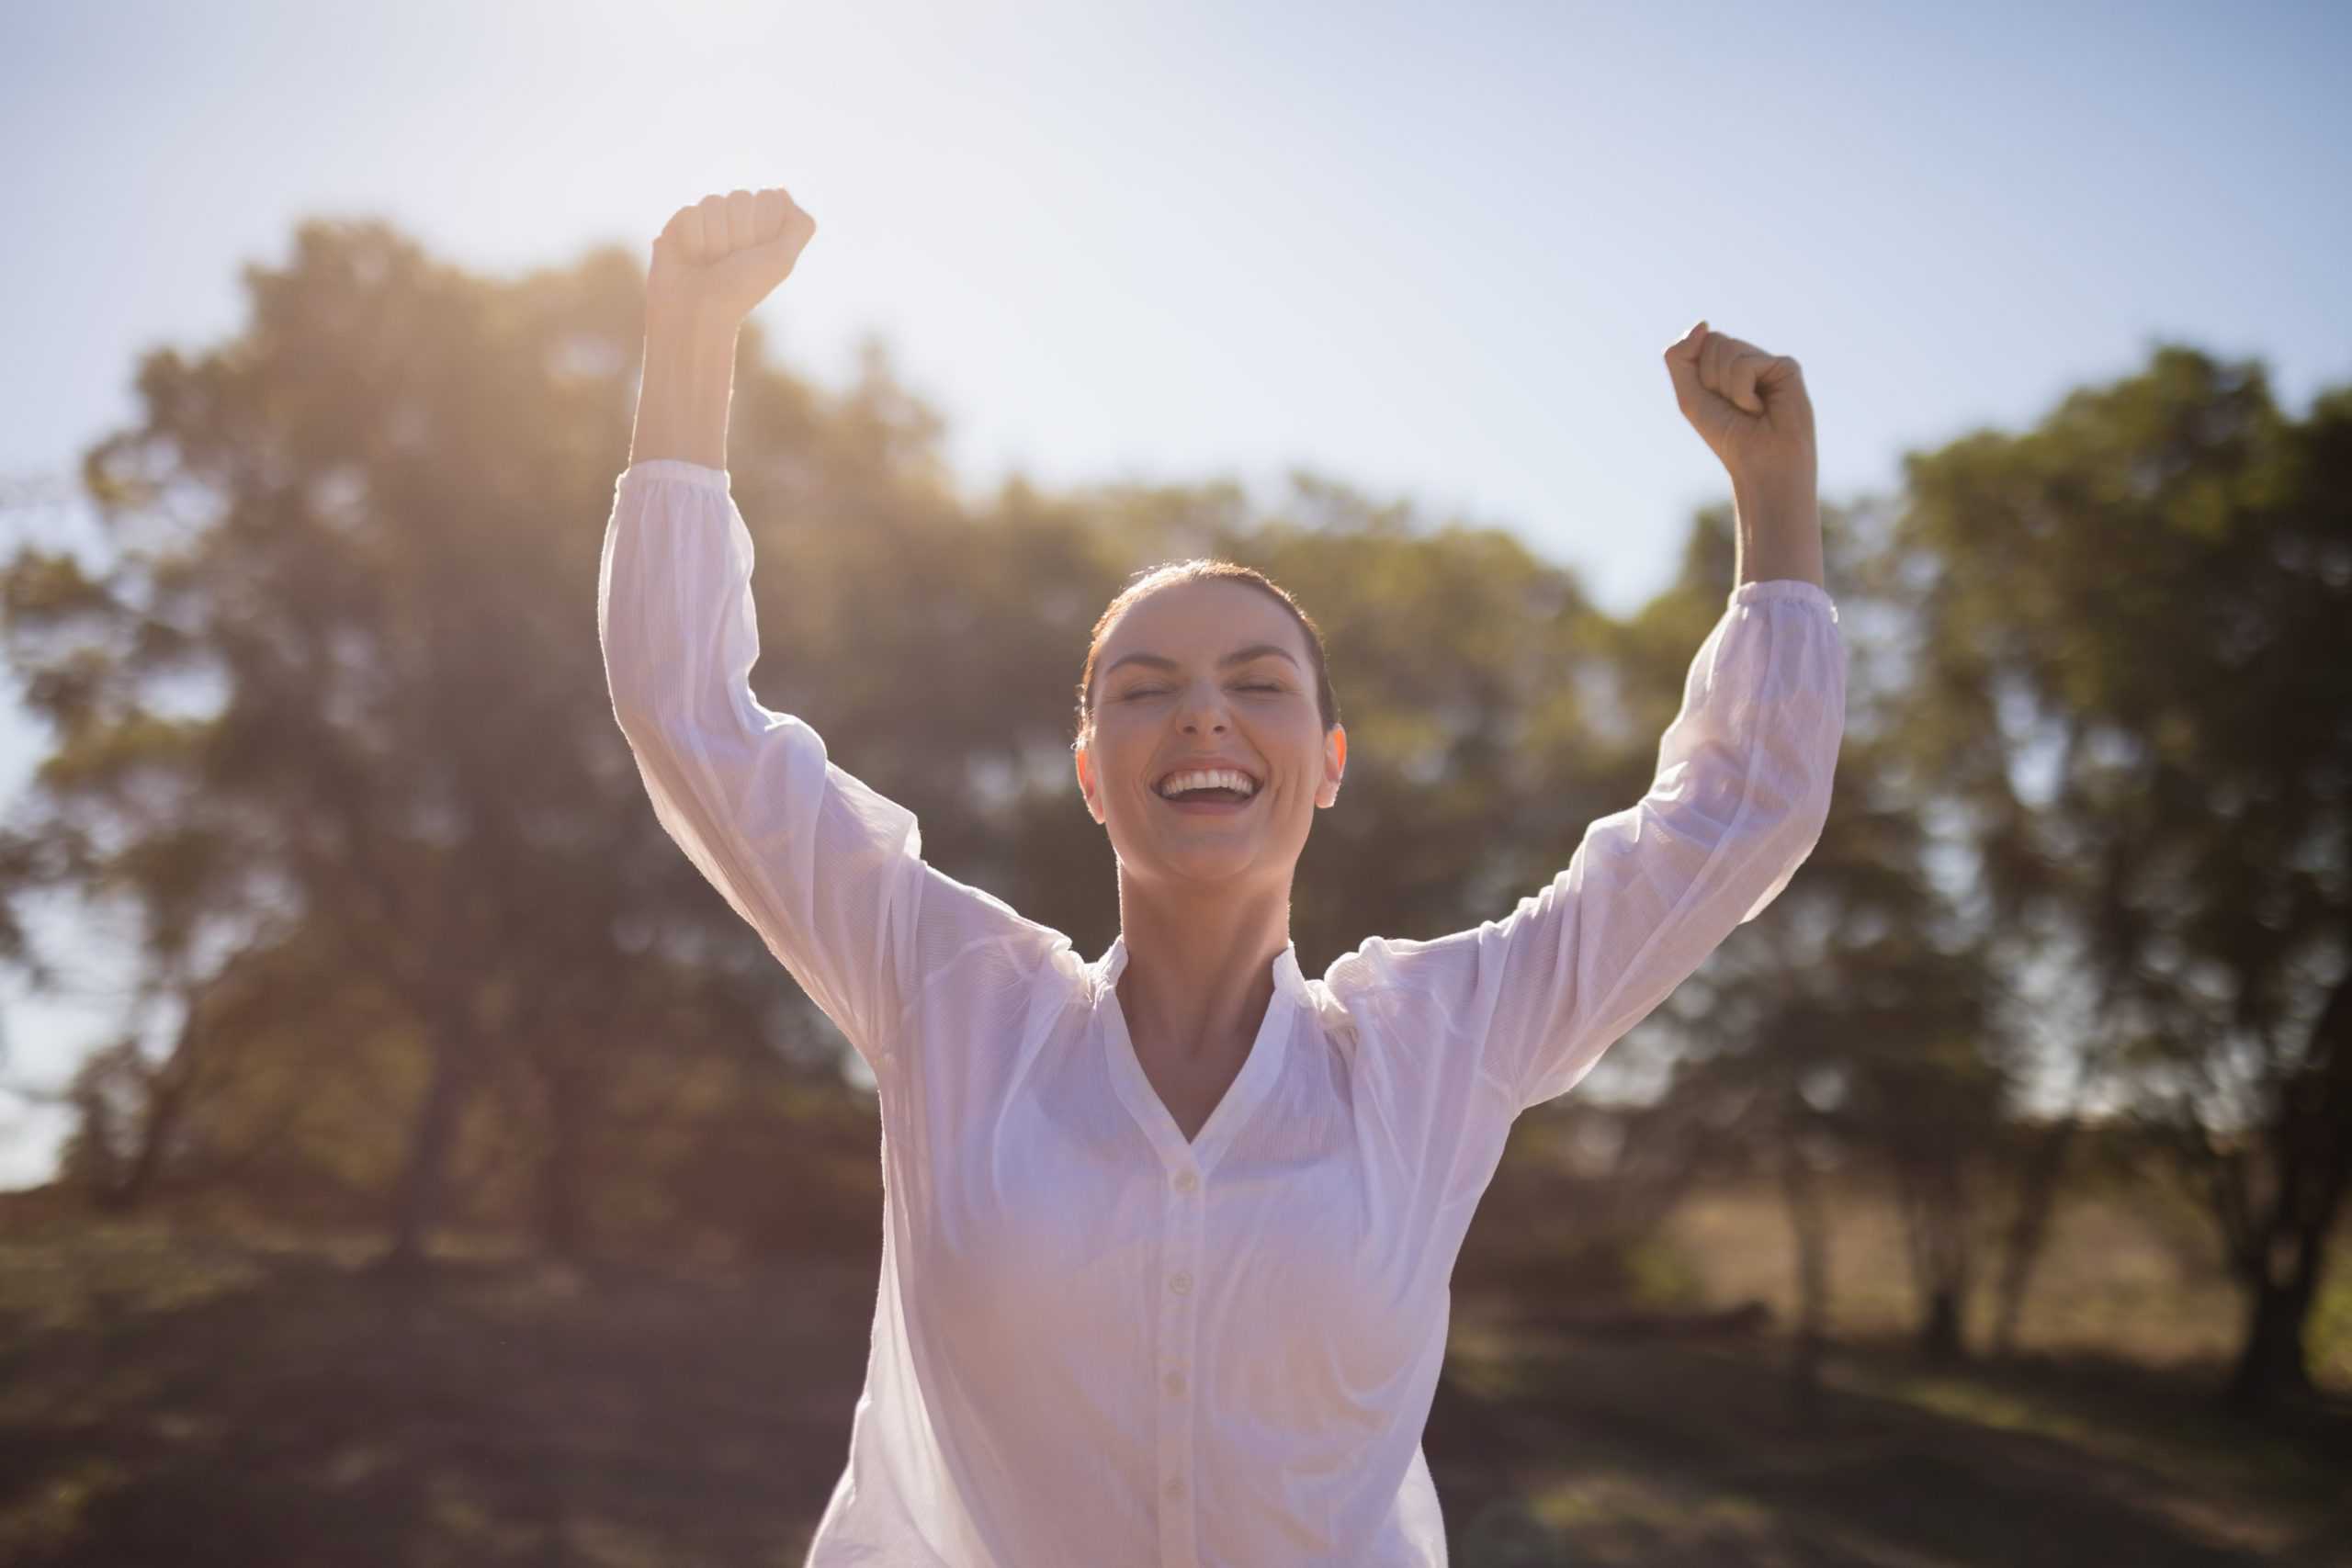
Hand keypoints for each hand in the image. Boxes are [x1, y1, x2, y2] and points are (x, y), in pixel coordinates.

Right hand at [647, 186, 817, 339]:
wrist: (699, 312)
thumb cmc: (741, 290)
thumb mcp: (782, 261)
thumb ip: (798, 226)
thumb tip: (780, 191)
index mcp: (762, 228)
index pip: (768, 198)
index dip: (764, 227)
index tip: (757, 255)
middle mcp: (735, 222)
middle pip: (740, 197)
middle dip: (739, 233)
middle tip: (730, 261)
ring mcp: (707, 222)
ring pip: (713, 202)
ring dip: (714, 239)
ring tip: (709, 262)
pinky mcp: (679, 224)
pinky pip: (689, 212)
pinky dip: (693, 239)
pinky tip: (690, 258)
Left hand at [1663, 321, 1815, 505]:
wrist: (1760, 465)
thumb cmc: (1728, 436)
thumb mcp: (1690, 397)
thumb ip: (1681, 358)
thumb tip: (1703, 323)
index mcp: (1726, 366)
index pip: (1701, 342)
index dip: (1699, 373)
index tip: (1713, 400)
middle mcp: (1749, 359)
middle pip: (1713, 342)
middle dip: (1711, 379)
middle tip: (1731, 406)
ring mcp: (1768, 362)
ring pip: (1728, 349)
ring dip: (1727, 387)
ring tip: (1748, 409)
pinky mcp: (1786, 367)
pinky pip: (1746, 365)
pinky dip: (1742, 393)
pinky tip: (1761, 409)